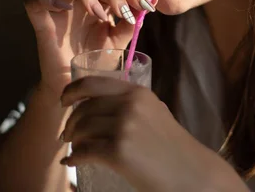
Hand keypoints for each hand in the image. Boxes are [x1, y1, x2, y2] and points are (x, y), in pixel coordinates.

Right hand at [24, 0, 156, 99]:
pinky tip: (64, 9)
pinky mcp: (43, 23)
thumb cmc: (96, 63)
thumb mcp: (118, 43)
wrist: (77, 87)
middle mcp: (81, 2)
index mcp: (100, 3)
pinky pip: (35, 1)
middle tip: (123, 13)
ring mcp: (60, 10)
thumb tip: (151, 4)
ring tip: (99, 14)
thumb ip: (131, 24)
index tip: (147, 6)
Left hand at [59, 76, 247, 191]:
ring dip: (72, 139)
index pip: (94, 83)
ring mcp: (123, 127)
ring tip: (73, 147)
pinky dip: (74, 158)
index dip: (73, 90)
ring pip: (82, 129)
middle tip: (68, 133)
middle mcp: (129, 105)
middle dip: (71, 122)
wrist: (190, 171)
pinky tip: (72, 162)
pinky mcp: (118, 151)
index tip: (64, 100)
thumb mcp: (155, 112)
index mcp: (137, 93)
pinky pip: (84, 152)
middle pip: (84, 108)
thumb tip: (101, 106)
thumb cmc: (173, 146)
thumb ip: (133, 104)